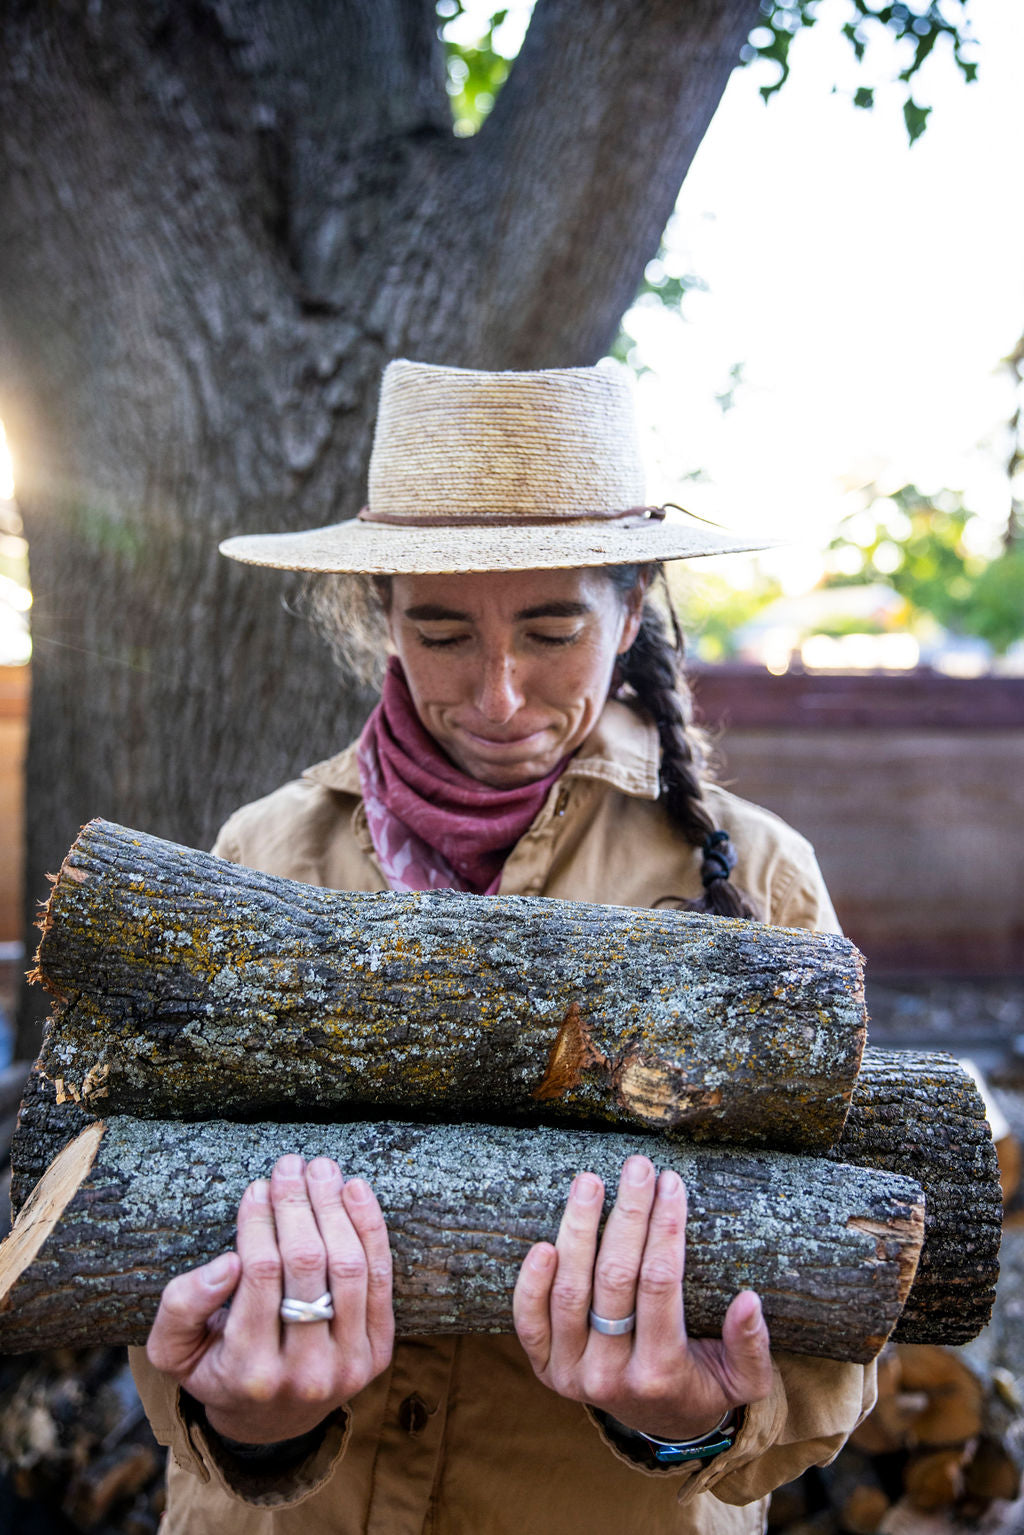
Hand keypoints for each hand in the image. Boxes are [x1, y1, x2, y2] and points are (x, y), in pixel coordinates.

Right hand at [146, 1155, 394, 1443]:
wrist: (272, 1421)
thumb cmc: (218, 1369)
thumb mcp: (175, 1350)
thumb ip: (183, 1307)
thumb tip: (226, 1263)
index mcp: (251, 1373)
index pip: (261, 1274)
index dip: (260, 1221)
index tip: (256, 1186)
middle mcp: (306, 1373)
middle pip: (309, 1265)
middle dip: (298, 1204)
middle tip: (289, 1165)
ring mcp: (349, 1364)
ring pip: (349, 1267)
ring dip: (335, 1207)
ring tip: (320, 1169)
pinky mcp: (379, 1351)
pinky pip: (381, 1279)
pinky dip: (371, 1229)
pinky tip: (356, 1191)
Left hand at [512, 1154, 772, 1441]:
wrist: (660, 1426)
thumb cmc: (704, 1386)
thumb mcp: (744, 1381)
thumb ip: (752, 1347)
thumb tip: (748, 1300)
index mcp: (661, 1374)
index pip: (659, 1284)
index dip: (666, 1229)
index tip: (672, 1183)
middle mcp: (610, 1376)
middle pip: (614, 1280)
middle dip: (628, 1215)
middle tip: (638, 1167)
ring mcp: (571, 1373)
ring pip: (569, 1292)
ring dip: (578, 1230)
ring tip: (589, 1181)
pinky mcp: (544, 1367)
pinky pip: (528, 1322)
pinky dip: (531, 1284)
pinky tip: (543, 1243)